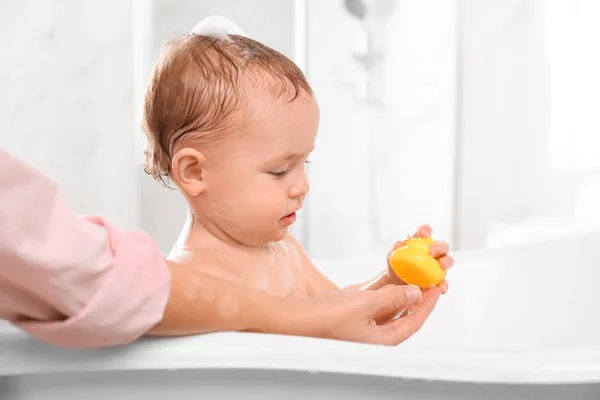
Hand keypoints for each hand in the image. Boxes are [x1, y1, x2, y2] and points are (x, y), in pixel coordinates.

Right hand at [284, 285, 439, 345]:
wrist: (298, 318)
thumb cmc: (326, 319)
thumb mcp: (364, 304)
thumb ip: (392, 298)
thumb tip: (415, 292)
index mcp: (381, 339)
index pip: (413, 322)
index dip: (427, 305)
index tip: (437, 289)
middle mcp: (375, 331)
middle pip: (404, 311)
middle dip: (417, 294)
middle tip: (429, 277)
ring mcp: (364, 319)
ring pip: (390, 301)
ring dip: (402, 285)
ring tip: (414, 269)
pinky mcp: (354, 308)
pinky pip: (376, 295)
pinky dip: (384, 284)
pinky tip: (392, 270)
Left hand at [386, 224, 454, 293]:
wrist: (395, 285)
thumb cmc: (395, 267)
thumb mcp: (392, 258)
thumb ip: (394, 250)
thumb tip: (399, 243)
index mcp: (420, 243)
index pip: (425, 233)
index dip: (426, 230)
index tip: (424, 234)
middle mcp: (432, 253)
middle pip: (442, 246)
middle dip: (440, 246)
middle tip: (432, 252)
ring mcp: (437, 267)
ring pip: (447, 261)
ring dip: (447, 261)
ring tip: (442, 266)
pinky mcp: (438, 281)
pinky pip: (444, 282)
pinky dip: (443, 284)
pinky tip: (440, 287)